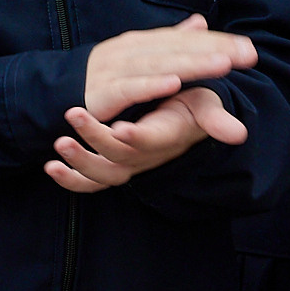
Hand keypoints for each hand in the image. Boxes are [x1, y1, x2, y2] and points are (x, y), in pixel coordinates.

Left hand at [44, 87, 246, 191]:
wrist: (183, 122)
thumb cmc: (192, 108)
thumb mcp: (207, 110)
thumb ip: (216, 121)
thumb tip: (238, 133)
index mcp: (166, 137)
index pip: (151, 140)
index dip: (137, 137)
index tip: (120, 128)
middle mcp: (145, 155)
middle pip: (119, 156)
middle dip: (95, 139)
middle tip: (73, 114)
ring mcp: (128, 164)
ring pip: (103, 173)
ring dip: (79, 160)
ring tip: (59, 143)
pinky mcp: (114, 167)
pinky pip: (91, 183)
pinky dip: (71, 180)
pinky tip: (51, 167)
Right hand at [83, 15, 255, 120]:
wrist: (54, 93)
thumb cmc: (103, 78)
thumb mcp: (139, 58)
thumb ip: (170, 42)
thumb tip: (200, 22)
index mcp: (140, 43)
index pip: (183, 40)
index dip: (216, 43)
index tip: (248, 49)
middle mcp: (128, 51)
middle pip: (175, 49)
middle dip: (212, 50)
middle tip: (247, 54)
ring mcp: (113, 70)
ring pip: (157, 65)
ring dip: (190, 64)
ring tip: (222, 64)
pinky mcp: (100, 94)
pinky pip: (128, 88)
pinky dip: (150, 85)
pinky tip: (174, 84)